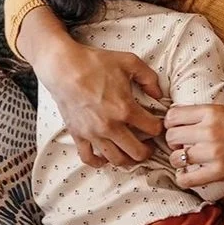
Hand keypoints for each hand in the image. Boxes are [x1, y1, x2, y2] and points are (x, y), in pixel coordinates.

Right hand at [35, 38, 164, 167]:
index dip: (159, 128)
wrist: (64, 67)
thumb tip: (159, 94)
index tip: (158, 126)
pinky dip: (100, 163)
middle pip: (136, 152)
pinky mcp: (78, 135)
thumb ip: (149, 77)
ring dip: (128, 160)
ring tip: (132, 152)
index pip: (152, 129)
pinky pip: (89, 158)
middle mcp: (110, 126)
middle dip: (147, 151)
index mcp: (125, 109)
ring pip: (116, 160)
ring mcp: (93, 133)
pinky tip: (106, 158)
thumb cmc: (96, 63)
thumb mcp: (130, 62)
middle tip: (150, 145)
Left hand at [164, 91, 223, 187]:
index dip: (170, 121)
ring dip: (177, 159)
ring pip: (177, 158)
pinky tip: (185, 175)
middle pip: (171, 137)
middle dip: (172, 140)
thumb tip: (216, 97)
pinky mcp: (219, 171)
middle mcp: (209, 131)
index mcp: (212, 112)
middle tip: (179, 142)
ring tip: (183, 158)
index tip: (175, 125)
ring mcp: (213, 153)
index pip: (174, 115)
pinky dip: (183, 178)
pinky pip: (189, 179)